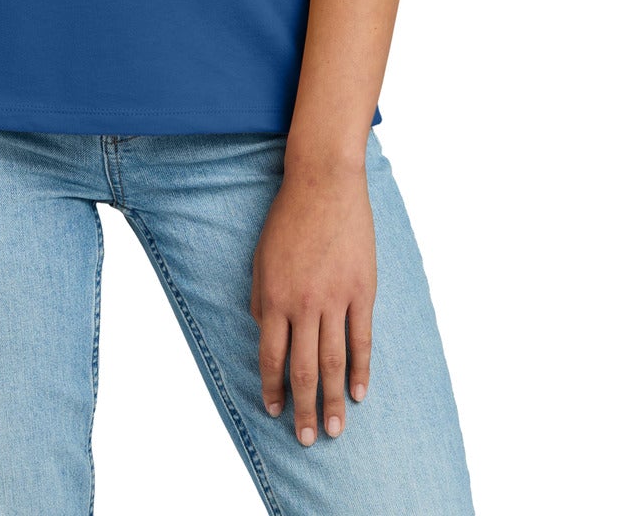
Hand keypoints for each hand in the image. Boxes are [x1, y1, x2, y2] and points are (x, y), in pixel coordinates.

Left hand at [249, 155, 375, 445]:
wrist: (322, 183)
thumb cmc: (287, 219)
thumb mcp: (260, 259)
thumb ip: (261, 300)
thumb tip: (266, 334)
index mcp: (273, 297)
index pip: (271, 356)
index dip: (272, 388)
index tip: (273, 411)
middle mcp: (303, 304)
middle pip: (302, 368)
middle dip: (303, 408)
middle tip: (307, 439)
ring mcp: (335, 298)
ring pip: (333, 361)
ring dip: (332, 400)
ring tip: (335, 429)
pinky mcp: (361, 290)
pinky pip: (361, 339)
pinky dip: (361, 370)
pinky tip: (359, 394)